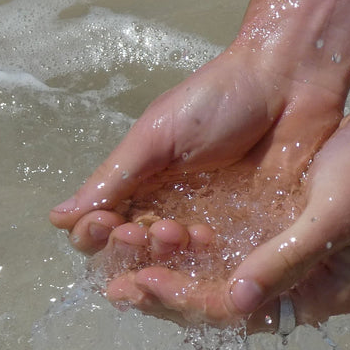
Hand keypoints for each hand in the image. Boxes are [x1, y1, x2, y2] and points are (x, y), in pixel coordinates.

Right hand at [49, 46, 344, 254]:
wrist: (291, 80)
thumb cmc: (220, 97)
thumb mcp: (158, 135)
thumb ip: (114, 178)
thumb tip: (58, 220)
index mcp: (142, 186)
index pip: (102, 232)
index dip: (98, 236)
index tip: (107, 224)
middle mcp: (172, 212)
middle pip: (136, 258)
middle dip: (135, 252)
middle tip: (156, 230)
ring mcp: (213, 227)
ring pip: (177, 269)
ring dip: (170, 260)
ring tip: (185, 232)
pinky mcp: (254, 237)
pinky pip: (224, 268)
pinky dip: (211, 267)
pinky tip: (213, 248)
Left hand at [101, 92, 349, 329]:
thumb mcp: (334, 215)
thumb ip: (285, 259)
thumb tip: (237, 300)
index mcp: (323, 294)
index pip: (239, 311)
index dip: (186, 300)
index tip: (139, 285)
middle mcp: (306, 284)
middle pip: (226, 301)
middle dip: (171, 293)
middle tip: (115, 287)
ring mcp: (298, 256)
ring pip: (225, 275)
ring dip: (182, 268)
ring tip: (132, 259)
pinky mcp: (289, 227)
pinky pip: (236, 248)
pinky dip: (200, 245)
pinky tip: (167, 233)